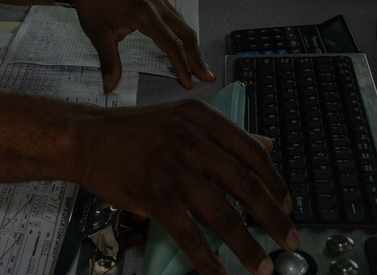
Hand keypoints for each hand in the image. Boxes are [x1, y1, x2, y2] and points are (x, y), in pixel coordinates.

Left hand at [60, 0, 210, 90]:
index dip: (182, 65)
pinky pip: (175, 14)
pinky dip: (183, 30)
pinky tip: (183, 41)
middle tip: (205, 76)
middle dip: (197, 56)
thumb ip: (109, 62)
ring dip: (191, 43)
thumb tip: (110, 86)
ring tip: (197, 62)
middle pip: (185, 32)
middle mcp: (155, 3)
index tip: (189, 82)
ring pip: (183, 22)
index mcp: (143, 14)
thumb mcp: (98, 35)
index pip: (171, 44)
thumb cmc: (91, 4)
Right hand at [75, 99, 297, 274]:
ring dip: (247, 245)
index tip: (288, 204)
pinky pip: (189, 233)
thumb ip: (222, 132)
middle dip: (272, 218)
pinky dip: (207, 259)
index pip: (251, 151)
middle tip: (290, 240)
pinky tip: (219, 273)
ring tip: (263, 265)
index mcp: (200, 118)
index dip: (274, 182)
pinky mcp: (154, 194)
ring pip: (222, 213)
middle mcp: (190, 139)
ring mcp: (172, 168)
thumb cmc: (133, 131)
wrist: (86, 138)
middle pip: (244, 184)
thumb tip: (266, 144)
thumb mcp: (181, 117)